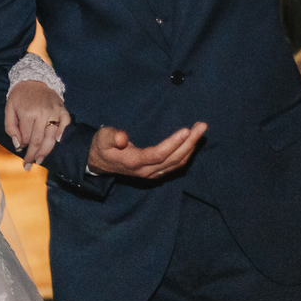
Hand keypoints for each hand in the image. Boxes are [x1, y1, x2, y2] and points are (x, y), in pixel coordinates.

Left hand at [5, 81, 70, 169]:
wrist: (33, 79)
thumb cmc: (19, 96)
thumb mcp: (9, 109)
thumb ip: (11, 127)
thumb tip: (18, 145)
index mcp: (27, 113)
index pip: (26, 138)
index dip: (23, 146)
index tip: (21, 151)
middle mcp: (42, 113)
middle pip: (38, 140)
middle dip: (33, 155)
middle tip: (28, 166)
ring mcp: (54, 111)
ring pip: (51, 136)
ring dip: (45, 151)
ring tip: (39, 161)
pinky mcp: (62, 109)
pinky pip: (65, 123)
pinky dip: (62, 133)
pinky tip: (57, 142)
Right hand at [87, 123, 206, 179]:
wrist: (99, 163)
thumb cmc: (102, 146)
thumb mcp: (101, 138)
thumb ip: (111, 136)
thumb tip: (122, 137)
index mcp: (133, 162)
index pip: (158, 154)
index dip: (173, 143)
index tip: (186, 130)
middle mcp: (145, 171)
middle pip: (173, 159)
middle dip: (189, 143)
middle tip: (201, 127)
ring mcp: (152, 174)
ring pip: (177, 163)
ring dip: (191, 148)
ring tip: (200, 131)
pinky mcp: (155, 172)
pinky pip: (175, 165)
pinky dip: (186, 154)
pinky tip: (192, 143)